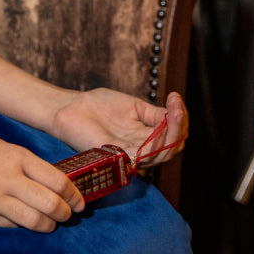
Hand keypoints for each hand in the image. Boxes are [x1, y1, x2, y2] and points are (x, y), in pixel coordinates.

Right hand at [0, 127, 83, 230]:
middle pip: (51, 205)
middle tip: (68, 214)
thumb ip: (23, 161)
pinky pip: (11, 226)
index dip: (74, 194)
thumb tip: (49, 179)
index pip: (57, 181)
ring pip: (35, 222)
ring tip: (50, 222)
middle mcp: (8, 179)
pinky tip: (22, 218)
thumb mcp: (0, 142)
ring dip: (48, 225)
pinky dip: (22, 225)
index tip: (79, 201)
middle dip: (66, 213)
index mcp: (16, 156)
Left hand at [50, 89, 187, 165]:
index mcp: (144, 138)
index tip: (175, 97)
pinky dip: (157, 141)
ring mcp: (130, 155)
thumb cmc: (99, 106)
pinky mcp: (118, 157)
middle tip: (178, 107)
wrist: (72, 107)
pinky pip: (144, 155)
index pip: (172, 136)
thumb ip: (154, 113)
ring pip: (162, 153)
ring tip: (175, 111)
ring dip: (173, 132)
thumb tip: (175, 112)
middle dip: (180, 127)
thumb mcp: (133, 106)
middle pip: (172, 148)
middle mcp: (140, 150)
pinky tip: (161, 125)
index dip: (179, 120)